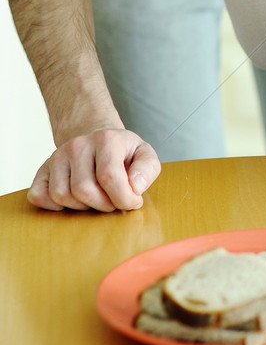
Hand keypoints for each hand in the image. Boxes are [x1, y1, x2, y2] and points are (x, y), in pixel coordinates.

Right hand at [28, 129, 160, 212]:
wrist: (97, 141)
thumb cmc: (123, 153)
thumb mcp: (144, 154)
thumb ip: (147, 169)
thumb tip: (135, 187)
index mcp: (105, 138)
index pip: (109, 177)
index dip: (123, 198)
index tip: (133, 202)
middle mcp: (77, 145)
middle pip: (83, 190)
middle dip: (103, 205)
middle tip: (113, 200)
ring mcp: (57, 156)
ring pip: (61, 196)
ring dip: (81, 206)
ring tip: (95, 197)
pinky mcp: (42, 170)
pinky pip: (39, 196)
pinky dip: (55, 206)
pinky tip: (73, 200)